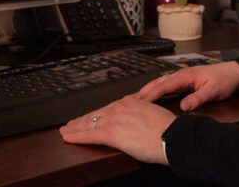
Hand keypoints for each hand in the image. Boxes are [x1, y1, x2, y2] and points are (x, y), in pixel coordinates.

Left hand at [60, 95, 174, 164]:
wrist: (172, 136)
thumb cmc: (168, 129)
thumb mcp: (154, 113)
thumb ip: (141, 113)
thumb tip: (137, 120)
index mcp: (132, 101)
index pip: (108, 107)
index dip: (96, 113)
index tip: (89, 116)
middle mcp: (121, 107)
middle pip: (96, 114)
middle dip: (82, 120)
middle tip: (70, 123)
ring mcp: (115, 119)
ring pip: (89, 123)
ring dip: (75, 127)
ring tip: (66, 130)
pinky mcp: (112, 133)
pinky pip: (89, 134)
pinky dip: (76, 136)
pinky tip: (68, 137)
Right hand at [135, 61, 238, 111]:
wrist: (234, 73)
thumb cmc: (224, 81)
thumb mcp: (213, 91)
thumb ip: (198, 98)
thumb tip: (183, 107)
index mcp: (185, 76)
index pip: (163, 86)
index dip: (150, 94)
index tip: (137, 102)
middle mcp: (180, 75)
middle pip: (157, 83)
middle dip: (142, 92)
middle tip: (126, 103)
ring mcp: (180, 78)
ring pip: (159, 84)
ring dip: (146, 92)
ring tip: (133, 102)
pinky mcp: (183, 82)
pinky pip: (165, 87)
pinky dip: (154, 92)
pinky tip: (149, 99)